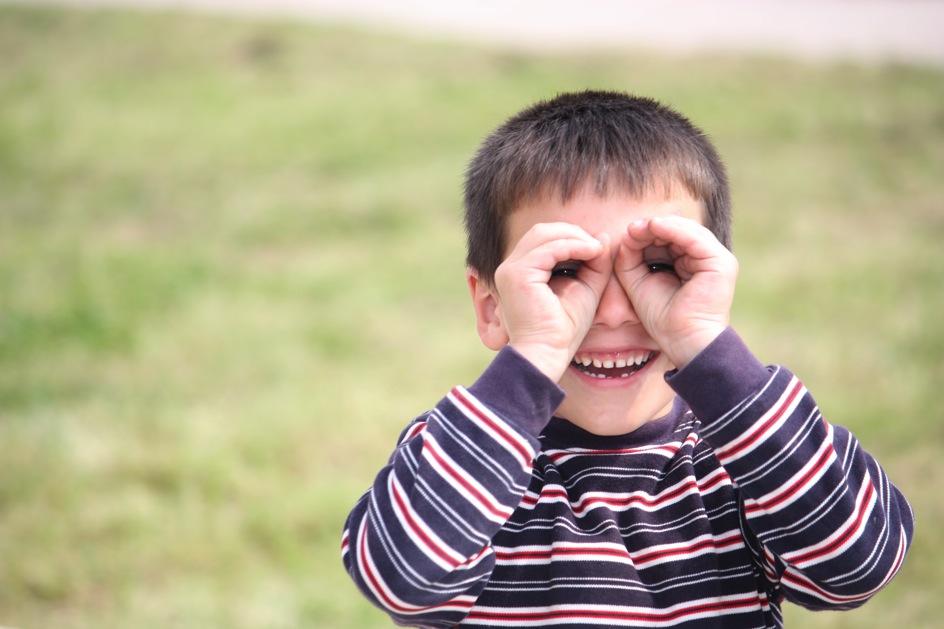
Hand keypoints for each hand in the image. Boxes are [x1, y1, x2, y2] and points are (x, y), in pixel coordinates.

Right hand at [494, 223, 611, 380]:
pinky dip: (573, 246)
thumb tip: (604, 237)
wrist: (547, 354)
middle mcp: (510, 266)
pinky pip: (549, 248)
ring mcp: (510, 269)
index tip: (598, 248)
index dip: (572, 237)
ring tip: (597, 248)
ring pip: (544, 234)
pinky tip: (592, 252)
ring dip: (575, 237)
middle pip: (543, 230)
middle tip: (598, 245)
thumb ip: (594, 264)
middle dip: (573, 233)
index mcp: (521, 270)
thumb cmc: (563, 330)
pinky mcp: (517, 274)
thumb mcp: (584, 288)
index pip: (545, 239)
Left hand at [615, 216, 736, 367]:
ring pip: (685, 230)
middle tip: (630, 228)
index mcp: (687, 263)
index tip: (626, 234)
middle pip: (676, 232)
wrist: (684, 341)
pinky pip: (695, 237)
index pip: (666, 239)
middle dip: (651, 228)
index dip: (646, 234)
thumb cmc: (663, 319)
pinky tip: (654, 227)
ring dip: (659, 226)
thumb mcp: (639, 282)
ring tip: (638, 228)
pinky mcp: (720, 261)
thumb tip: (628, 234)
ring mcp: (714, 259)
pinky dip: (673, 229)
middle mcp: (703, 259)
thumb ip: (630, 258)